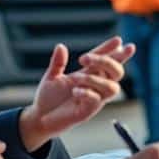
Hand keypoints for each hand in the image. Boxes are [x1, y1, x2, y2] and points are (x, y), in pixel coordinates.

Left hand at [20, 37, 136, 150]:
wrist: (39, 118)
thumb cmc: (48, 98)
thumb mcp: (51, 77)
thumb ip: (58, 62)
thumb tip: (61, 46)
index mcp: (88, 75)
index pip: (105, 60)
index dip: (111, 50)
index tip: (118, 40)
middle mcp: (95, 86)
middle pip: (116, 72)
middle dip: (107, 61)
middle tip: (84, 58)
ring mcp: (94, 99)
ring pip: (112, 87)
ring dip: (96, 79)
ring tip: (75, 78)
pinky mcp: (88, 111)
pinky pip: (97, 100)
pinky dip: (87, 92)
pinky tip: (75, 91)